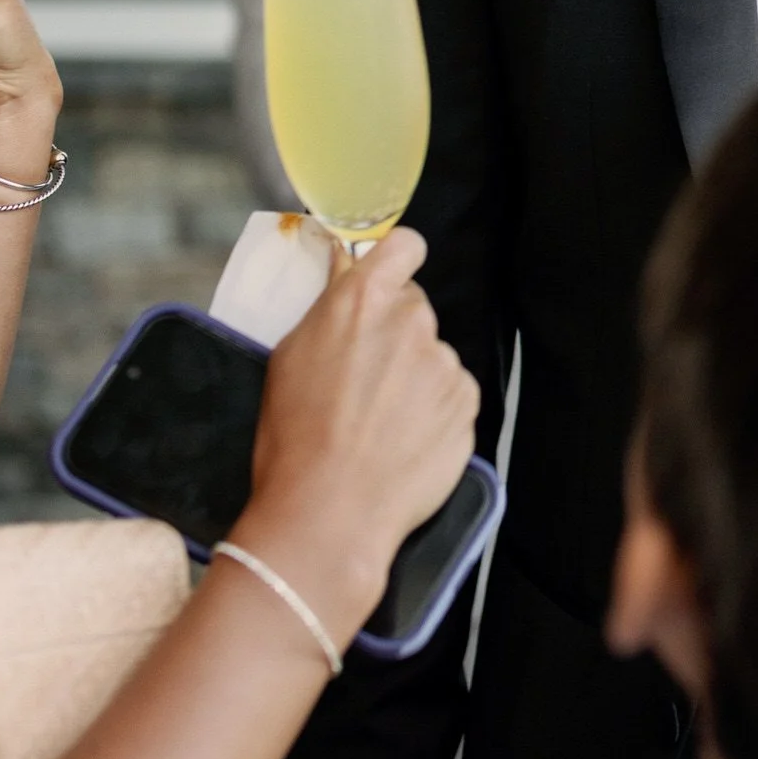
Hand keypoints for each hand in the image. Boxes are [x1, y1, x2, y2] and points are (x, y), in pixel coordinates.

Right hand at [233, 228, 479, 648]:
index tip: (386, 283)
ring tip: (381, 424)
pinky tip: (404, 443)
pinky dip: (434, 412)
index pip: (404, 245)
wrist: (330, 512)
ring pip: (432, 357)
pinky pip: (451, 394)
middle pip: (413, 309)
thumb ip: (330, 308)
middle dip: (394, 334)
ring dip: (414, 378)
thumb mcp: (290, 358)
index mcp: (364, 299)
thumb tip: (347, 271)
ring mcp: (445, 362)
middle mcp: (413, 319)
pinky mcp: (467, 402)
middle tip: (365, 381)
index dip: (396, 262)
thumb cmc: (294, 437)